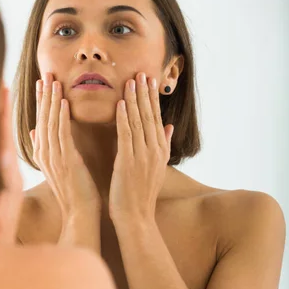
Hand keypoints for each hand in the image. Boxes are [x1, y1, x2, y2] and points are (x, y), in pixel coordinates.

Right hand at [32, 73, 100, 219]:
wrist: (80, 213)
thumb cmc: (74, 192)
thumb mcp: (57, 167)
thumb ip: (45, 148)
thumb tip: (35, 131)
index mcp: (42, 154)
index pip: (40, 122)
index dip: (41, 102)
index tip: (42, 83)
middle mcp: (44, 154)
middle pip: (42, 119)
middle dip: (43, 96)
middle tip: (45, 73)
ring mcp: (53, 158)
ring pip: (50, 123)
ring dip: (51, 101)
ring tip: (53, 80)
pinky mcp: (65, 162)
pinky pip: (62, 135)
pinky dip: (62, 117)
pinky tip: (64, 101)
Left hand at [109, 73, 172, 222]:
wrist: (136, 217)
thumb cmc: (140, 194)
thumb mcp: (156, 167)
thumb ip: (162, 145)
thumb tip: (168, 126)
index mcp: (160, 150)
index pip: (156, 118)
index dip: (152, 98)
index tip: (149, 79)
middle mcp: (154, 150)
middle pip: (150, 115)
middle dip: (145, 92)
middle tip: (142, 71)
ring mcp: (143, 156)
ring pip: (139, 121)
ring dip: (135, 99)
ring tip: (131, 80)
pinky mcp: (128, 162)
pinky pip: (126, 136)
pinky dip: (124, 118)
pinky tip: (121, 103)